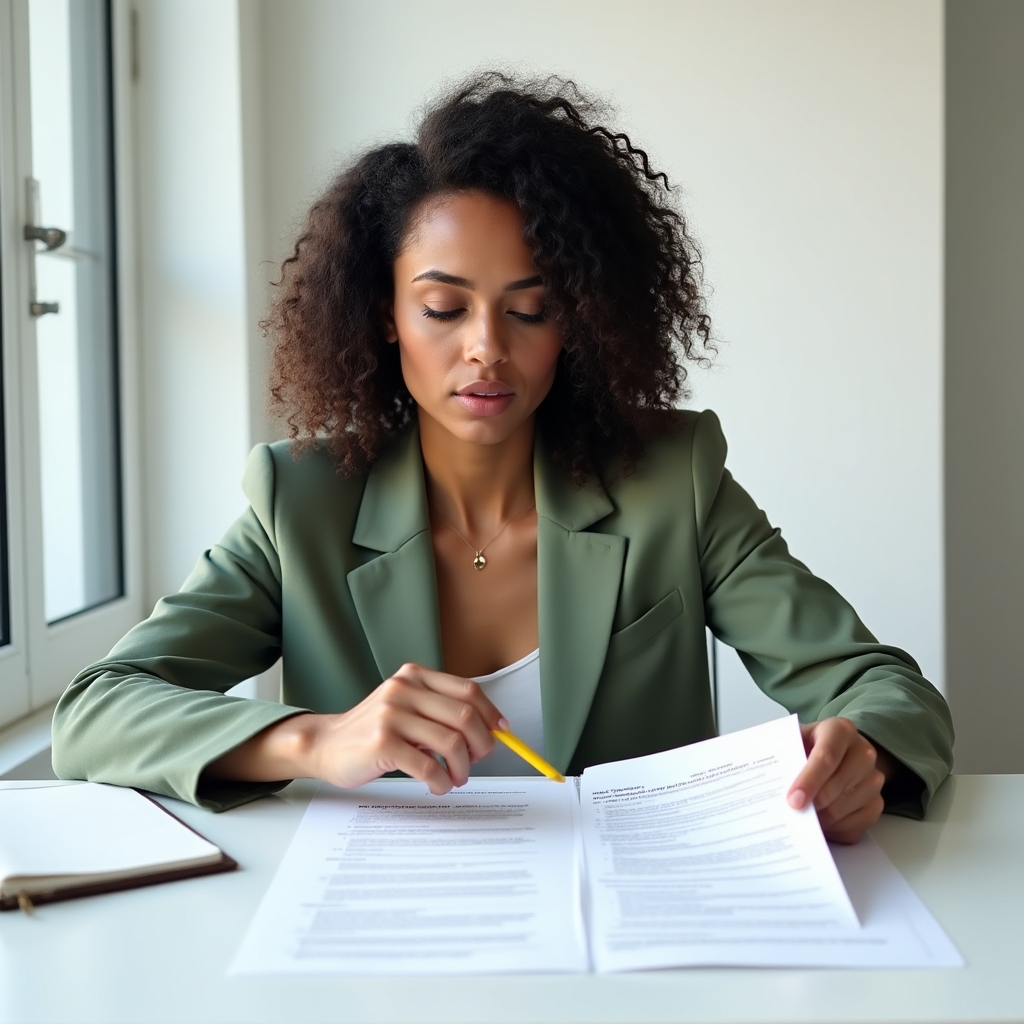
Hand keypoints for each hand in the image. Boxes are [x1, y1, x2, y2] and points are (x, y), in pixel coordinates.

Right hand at [206, 663, 505, 794]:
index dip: (491, 714)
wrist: (326, 745)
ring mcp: (391, 714)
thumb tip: (490, 730)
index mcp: (414, 676)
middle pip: (465, 716)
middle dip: (481, 745)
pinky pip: (429, 766)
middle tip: (476, 763)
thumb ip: (440, 711)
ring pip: (451, 742)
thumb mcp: (406, 707)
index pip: (468, 690)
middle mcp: (404, 689)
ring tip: (455, 779)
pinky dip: (441, 782)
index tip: (501, 733)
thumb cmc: (373, 730)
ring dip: (462, 768)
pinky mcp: (383, 742)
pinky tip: (437, 786)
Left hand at [786, 717, 886, 843]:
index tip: (793, 801)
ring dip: (822, 818)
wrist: (838, 753)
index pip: (826, 757)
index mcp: (840, 730)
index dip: (809, 781)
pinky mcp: (877, 802)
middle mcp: (863, 752)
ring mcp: (874, 778)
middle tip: (793, 814)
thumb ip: (786, 754)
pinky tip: (821, 823)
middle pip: (837, 787)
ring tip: (802, 819)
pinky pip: (857, 824)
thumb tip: (769, 781)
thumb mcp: (794, 739)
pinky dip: (835, 828)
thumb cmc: (809, 746)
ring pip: (845, 808)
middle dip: (812, 804)